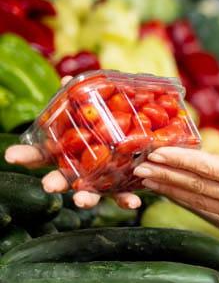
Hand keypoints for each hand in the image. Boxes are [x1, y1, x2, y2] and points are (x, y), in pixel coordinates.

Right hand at [2, 75, 140, 209]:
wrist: (141, 137)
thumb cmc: (107, 123)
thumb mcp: (95, 108)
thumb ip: (80, 98)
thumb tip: (66, 80)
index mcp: (65, 151)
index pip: (39, 154)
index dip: (24, 155)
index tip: (12, 155)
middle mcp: (77, 170)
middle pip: (60, 178)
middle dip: (54, 182)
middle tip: (49, 186)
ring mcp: (97, 182)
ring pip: (88, 194)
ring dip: (85, 199)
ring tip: (82, 201)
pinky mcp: (121, 187)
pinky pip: (122, 196)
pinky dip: (126, 200)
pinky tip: (133, 202)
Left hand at [132, 123, 218, 274]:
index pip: (209, 169)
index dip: (180, 160)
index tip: (156, 152)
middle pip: (195, 185)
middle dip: (165, 174)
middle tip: (136, 165)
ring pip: (196, 199)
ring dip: (170, 189)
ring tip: (147, 180)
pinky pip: (207, 211)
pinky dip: (187, 203)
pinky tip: (178, 198)